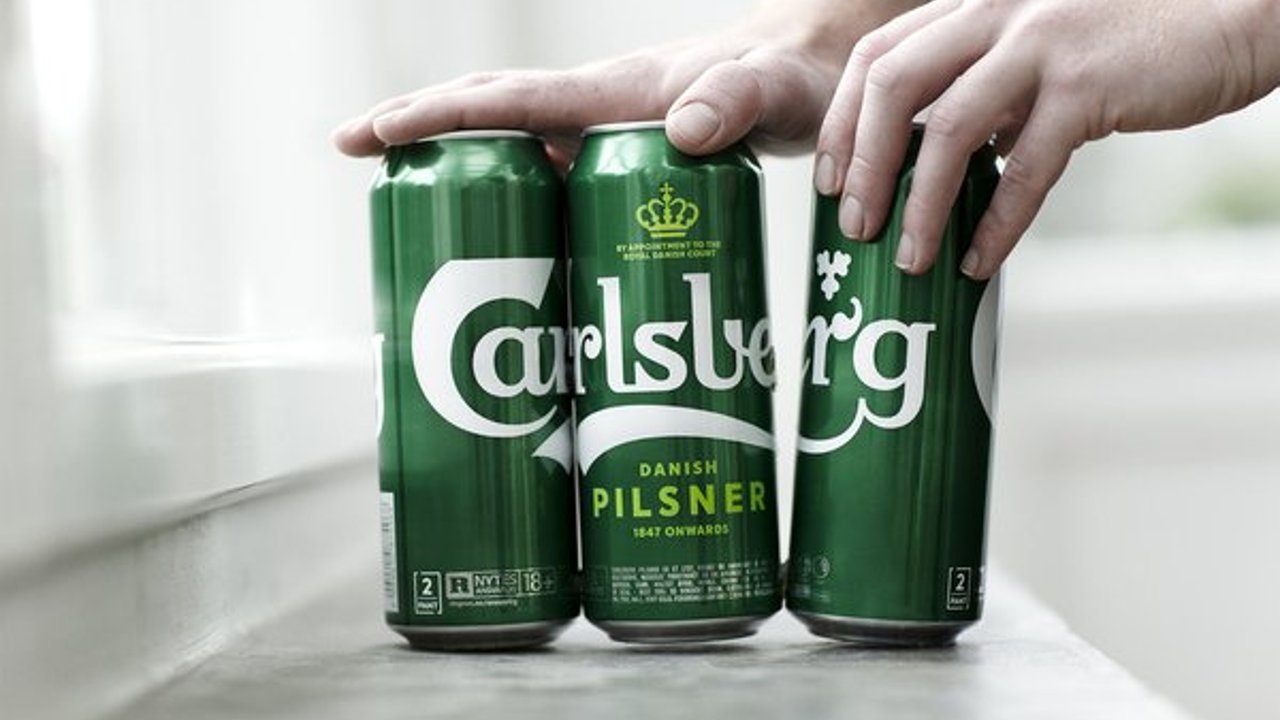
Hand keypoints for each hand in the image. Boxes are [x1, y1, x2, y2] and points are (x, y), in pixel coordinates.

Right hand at [332, 1, 921, 167]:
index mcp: (614, 91)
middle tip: (361, 166)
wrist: (818, 73)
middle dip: (421, 134)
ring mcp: (612, 130)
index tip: (369, 136)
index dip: (434, 118)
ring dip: (466, 168)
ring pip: (519, 144)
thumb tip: (677, 129)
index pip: (506, 101)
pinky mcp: (631, 156)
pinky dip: (525, 194)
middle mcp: (601, 107)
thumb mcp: (771, 93)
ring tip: (420, 218)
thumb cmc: (794, 75)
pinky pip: (561, 171)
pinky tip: (518, 239)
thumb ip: (732, 103)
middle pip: (492, 115)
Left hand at [814, 0, 1279, 278]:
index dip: (841, 121)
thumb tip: (941, 165)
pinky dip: (997, 222)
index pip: (877, 56)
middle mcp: (995, 13)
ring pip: (948, 129)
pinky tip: (979, 261)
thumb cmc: (1126, 42)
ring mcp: (1041, 43)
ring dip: (919, 204)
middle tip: (853, 227)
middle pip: (892, 86)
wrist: (1228, 12)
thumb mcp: (1037, 52)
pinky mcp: (1089, 84)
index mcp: (973, 5)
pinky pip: (1026, 167)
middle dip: (863, 165)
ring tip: (908, 259)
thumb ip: (986, 92)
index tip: (827, 180)